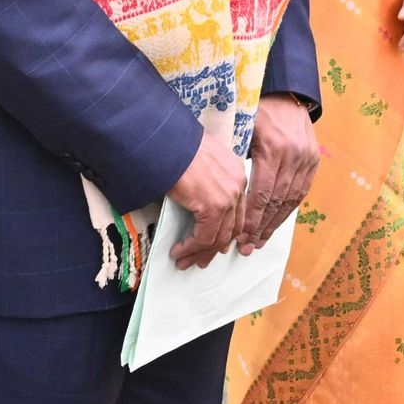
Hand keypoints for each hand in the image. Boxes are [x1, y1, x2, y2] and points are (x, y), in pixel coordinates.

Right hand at [161, 125, 251, 269]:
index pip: (238, 212)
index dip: (226, 233)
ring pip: (218, 237)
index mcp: (237, 173)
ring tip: (184, 261)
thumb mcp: (200, 162)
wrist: (165, 142)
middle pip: (232, 228)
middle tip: (200, 260)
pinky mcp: (214, 207)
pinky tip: (178, 251)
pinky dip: (191, 247)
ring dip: (200, 253)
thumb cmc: (175, 148)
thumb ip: (207, 182)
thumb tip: (197, 205)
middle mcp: (238, 185)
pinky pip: (204, 237)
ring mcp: (228, 197)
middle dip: (214, 248)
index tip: (214, 247)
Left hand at [236, 95, 317, 252]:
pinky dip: (288, 209)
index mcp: (272, 148)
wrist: (286, 93)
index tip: (240, 237)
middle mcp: (293, 156)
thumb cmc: (255, 111)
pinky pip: (301, 191)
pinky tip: (277, 223)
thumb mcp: (241, 129)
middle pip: (276, 201)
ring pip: (290, 200)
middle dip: (261, 227)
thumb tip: (219, 191)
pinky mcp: (314, 159)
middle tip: (248, 247)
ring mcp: (307, 158)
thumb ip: (234, 158)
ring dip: (275, 224)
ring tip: (261, 241)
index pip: (261, 194)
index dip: (251, 219)